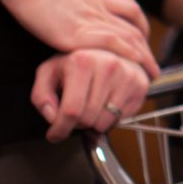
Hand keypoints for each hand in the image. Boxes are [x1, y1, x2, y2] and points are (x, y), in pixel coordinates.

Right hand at [0, 0, 157, 75]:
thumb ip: (68, 3)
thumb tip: (64, 13)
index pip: (128, 14)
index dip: (139, 30)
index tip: (144, 45)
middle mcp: (96, 8)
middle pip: (132, 28)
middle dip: (145, 49)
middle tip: (153, 67)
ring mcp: (88, 19)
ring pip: (126, 36)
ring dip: (142, 57)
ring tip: (151, 74)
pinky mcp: (75, 32)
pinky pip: (109, 42)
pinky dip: (125, 54)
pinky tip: (133, 66)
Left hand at [31, 48, 151, 140]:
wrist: (110, 48)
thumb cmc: (76, 62)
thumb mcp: (49, 72)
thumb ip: (41, 95)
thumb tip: (52, 116)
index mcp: (83, 61)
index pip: (71, 111)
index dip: (60, 129)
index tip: (55, 134)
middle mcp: (109, 66)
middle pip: (87, 119)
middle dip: (76, 124)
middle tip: (74, 114)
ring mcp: (128, 75)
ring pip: (104, 122)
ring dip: (93, 122)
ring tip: (90, 107)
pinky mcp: (141, 85)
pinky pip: (122, 119)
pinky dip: (111, 118)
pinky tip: (106, 103)